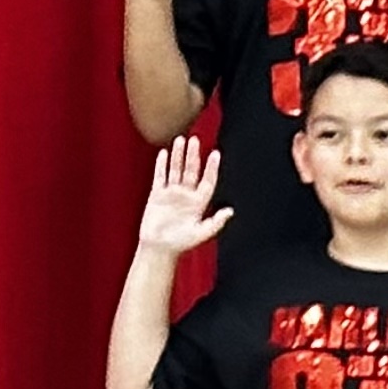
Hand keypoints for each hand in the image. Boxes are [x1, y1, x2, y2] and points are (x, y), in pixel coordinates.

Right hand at [135, 137, 233, 258]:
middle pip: (191, 170)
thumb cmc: (180, 243)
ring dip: (178, 155)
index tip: (216, 153)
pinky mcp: (157, 195)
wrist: (159, 248)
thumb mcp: (201, 233)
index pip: (207, 181)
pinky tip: (165, 153)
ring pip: (176, 170)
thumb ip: (215, 222)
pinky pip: (160, 176)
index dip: (212, 168)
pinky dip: (162, 165)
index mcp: (198, 203)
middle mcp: (186, 195)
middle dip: (193, 155)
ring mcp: (171, 193)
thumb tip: (230, 211)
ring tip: (181, 140)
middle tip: (195, 140)